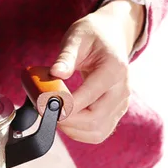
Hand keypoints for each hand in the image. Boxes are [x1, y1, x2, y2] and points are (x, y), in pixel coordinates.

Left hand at [49, 0, 144, 143]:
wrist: (112, 35)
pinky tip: (66, 121)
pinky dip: (80, 132)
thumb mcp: (77, 37)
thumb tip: (55, 73)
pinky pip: (99, 132)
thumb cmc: (93, 35)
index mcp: (114, 69)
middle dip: (66, 119)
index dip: (66, 105)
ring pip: (97, 131)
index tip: (45, 103)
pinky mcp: (116, 112)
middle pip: (94, 119)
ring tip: (55, 115)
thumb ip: (66, 56)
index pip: (90, 95)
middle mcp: (122, 89)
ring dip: (72, 129)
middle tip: (46, 110)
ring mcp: (121, 103)